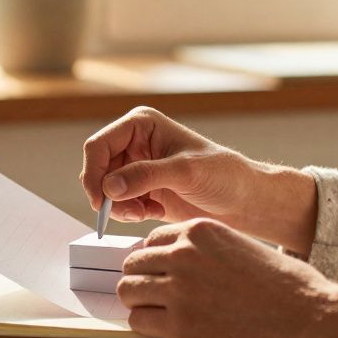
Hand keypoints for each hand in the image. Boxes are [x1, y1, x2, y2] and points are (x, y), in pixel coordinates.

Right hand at [80, 107, 317, 253]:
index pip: (99, 145)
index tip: (101, 199)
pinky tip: (150, 213)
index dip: (94, 172)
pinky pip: (118, 203)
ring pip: (105, 189)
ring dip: (117, 205)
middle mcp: (135, 143)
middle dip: (106, 193)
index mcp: (141, 125)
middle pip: (97, 169)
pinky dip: (127, 212)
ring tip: (143, 212)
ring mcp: (137, 168)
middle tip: (125, 211)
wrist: (243, 200)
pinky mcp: (142, 190)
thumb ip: (145, 176)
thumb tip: (109, 186)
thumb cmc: (222, 175)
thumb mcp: (184, 172)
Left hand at [117, 218, 337, 337]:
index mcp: (200, 230)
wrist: (306, 316)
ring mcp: (179, 290)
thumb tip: (181, 260)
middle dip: (140, 278)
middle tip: (150, 293)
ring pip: (129, 291)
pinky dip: (145, 325)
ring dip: (138, 302)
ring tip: (155, 311)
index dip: (153, 258)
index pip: (152, 239)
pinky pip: (138, 321)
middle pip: (134, 263)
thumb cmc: (285, 285)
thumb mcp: (241, 245)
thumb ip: (208, 248)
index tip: (157, 271)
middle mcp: (184, 255)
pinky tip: (162, 328)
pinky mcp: (181, 325)